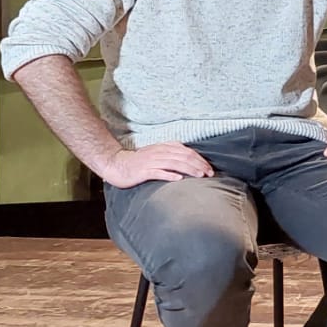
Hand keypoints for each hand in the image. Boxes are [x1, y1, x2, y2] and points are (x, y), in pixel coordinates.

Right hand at [97, 142, 213, 188]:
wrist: (116, 164)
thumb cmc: (138, 162)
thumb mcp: (157, 154)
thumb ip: (171, 154)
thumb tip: (190, 160)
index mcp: (164, 147)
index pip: (187, 151)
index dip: (200, 159)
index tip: (209, 168)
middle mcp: (159, 152)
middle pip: (183, 157)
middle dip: (199, 164)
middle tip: (210, 173)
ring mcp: (151, 161)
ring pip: (174, 163)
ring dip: (189, 169)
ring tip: (200, 175)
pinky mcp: (143, 171)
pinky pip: (158, 172)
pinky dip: (169, 175)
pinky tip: (179, 179)